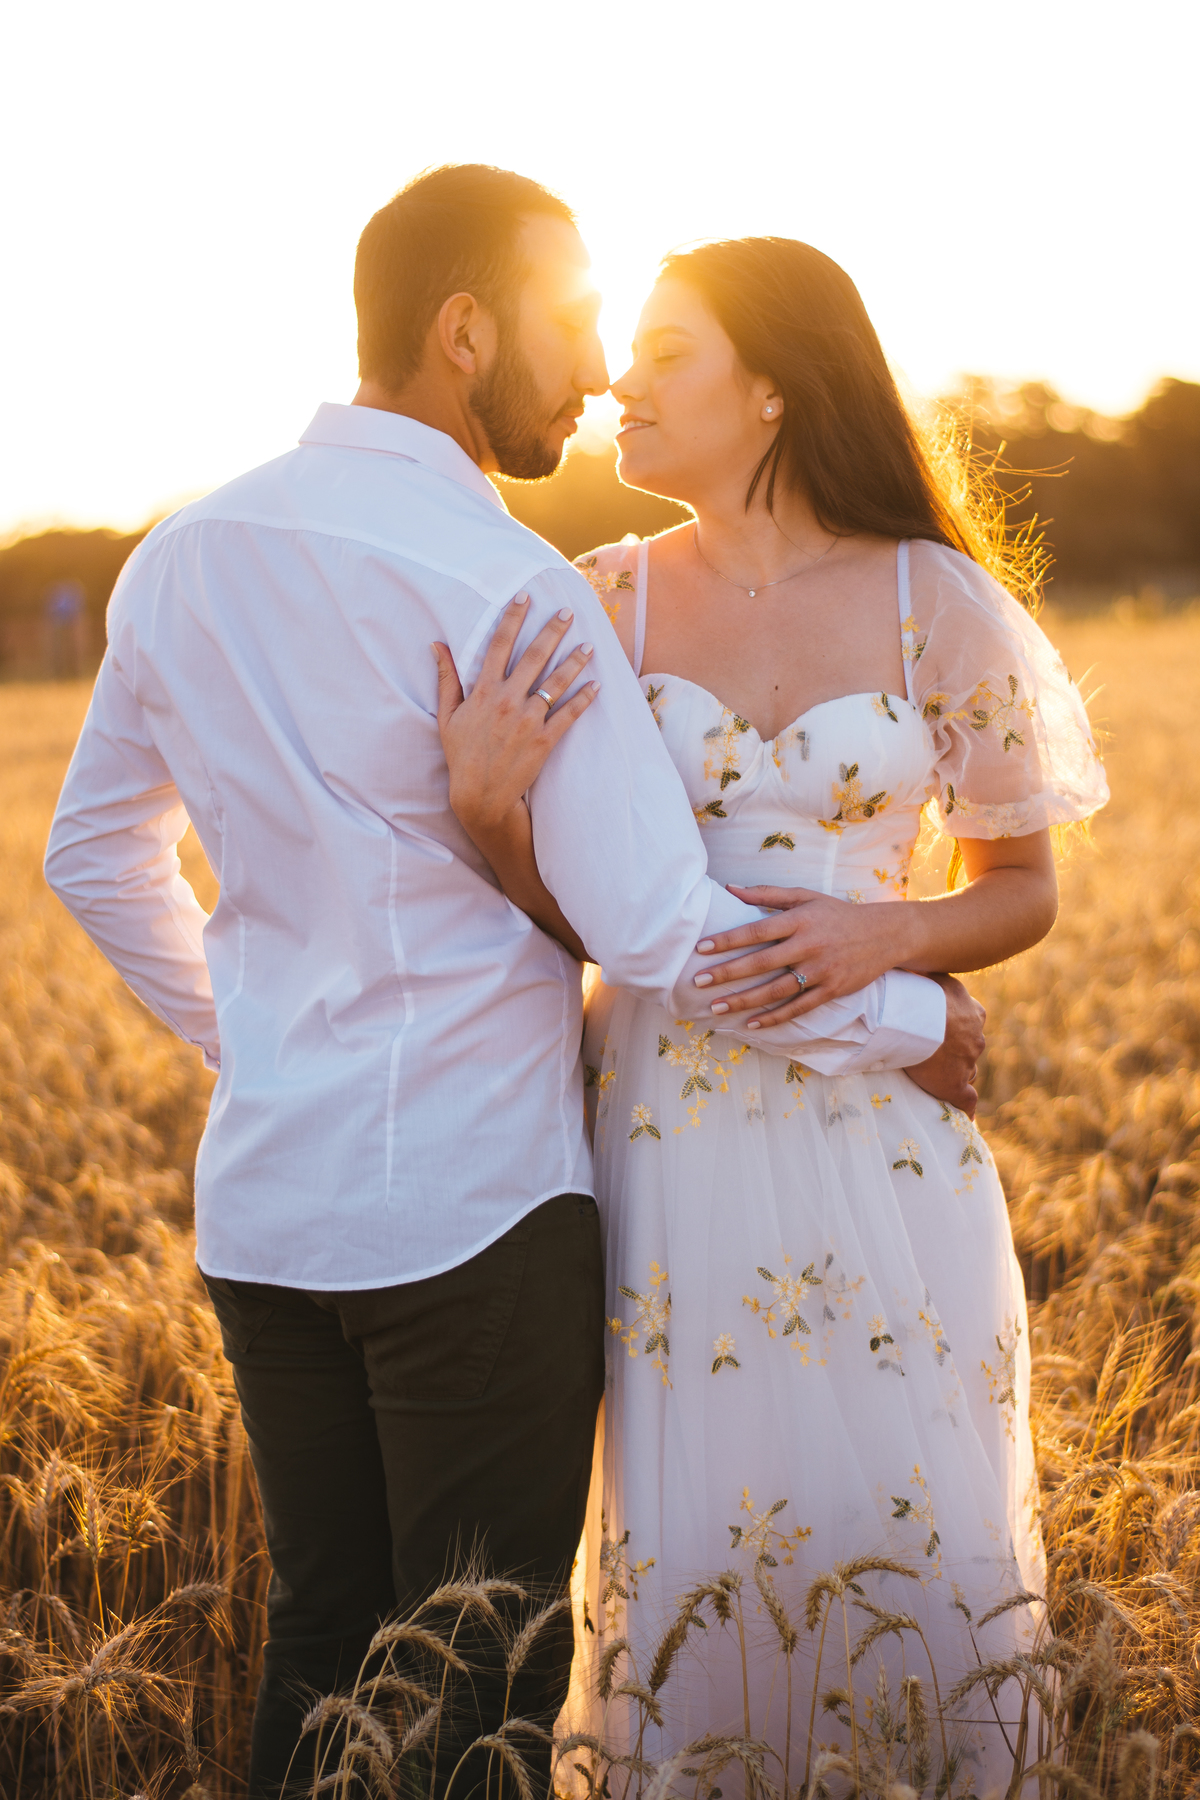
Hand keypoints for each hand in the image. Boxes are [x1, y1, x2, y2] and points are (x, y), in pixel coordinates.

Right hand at [434, 596, 598, 838]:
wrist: (480, 796)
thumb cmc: (462, 755)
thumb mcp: (447, 716)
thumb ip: (446, 678)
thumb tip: (437, 645)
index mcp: (483, 691)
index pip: (499, 645)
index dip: (513, 618)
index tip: (525, 597)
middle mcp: (507, 701)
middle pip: (534, 657)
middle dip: (552, 631)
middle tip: (568, 612)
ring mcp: (528, 721)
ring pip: (556, 683)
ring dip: (575, 661)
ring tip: (589, 645)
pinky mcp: (544, 741)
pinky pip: (569, 715)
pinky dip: (584, 699)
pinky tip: (596, 686)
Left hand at [690, 884, 918, 1025]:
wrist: (885, 934)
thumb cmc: (837, 913)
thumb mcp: (806, 896)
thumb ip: (767, 894)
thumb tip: (730, 888)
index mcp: (800, 920)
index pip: (756, 930)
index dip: (728, 940)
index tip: (702, 948)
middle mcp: (809, 946)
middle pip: (761, 963)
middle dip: (727, 973)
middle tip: (698, 981)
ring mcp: (821, 971)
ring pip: (776, 990)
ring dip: (744, 1001)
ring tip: (716, 1008)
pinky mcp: (832, 990)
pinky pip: (798, 1008)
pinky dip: (774, 1017)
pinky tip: (751, 1023)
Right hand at [902, 975, 985, 1116]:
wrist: (914, 1020)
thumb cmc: (914, 993)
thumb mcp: (923, 973)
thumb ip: (923, 971)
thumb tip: (908, 959)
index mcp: (971, 1010)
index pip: (969, 1022)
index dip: (956, 1027)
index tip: (941, 1030)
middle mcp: (975, 1036)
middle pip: (970, 1047)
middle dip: (957, 1051)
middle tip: (933, 1053)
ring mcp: (968, 1062)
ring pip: (967, 1071)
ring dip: (956, 1073)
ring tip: (936, 1077)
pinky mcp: (956, 1085)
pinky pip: (966, 1100)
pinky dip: (967, 1108)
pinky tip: (968, 1117)